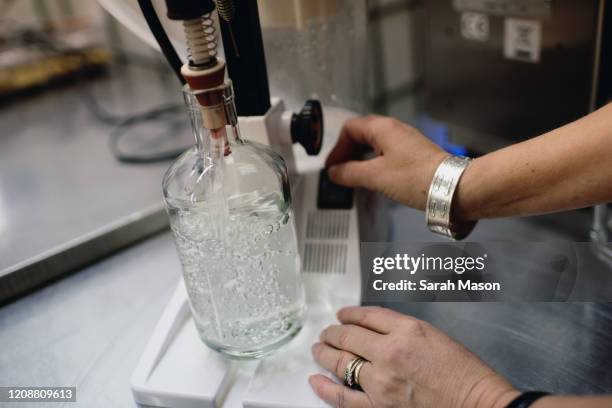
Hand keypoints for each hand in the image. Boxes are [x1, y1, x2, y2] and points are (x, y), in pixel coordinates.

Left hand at [309, 306, 518, 407]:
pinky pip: (342, 396)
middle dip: (333, 332)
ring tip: (318, 350)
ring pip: (341, 362)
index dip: (349, 313)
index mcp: (407, 329)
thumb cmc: (464, 373)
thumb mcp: (434, 336)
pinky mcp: (379, 406)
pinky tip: (315, 380)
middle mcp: (391, 352)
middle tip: (327, 333)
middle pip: (349, 336)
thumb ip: (401, 329)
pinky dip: (325, 388)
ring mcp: (382, 381)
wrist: (478, 404)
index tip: (343, 314)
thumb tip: (373, 329)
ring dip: (325, 353)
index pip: (366, 315)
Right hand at [326, 115, 446, 210]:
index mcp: (382, 128)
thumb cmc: (417, 178)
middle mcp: (395, 129)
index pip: (350, 128)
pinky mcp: (415, 153)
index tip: (333, 166)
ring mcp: (406, 141)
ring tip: (355, 176)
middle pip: (362, 133)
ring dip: (361, 158)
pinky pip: (387, 152)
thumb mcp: (375, 177)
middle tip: (341, 170)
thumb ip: (350, 173)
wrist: (453, 188)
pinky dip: (375, 162)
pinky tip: (375, 178)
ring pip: (375, 143)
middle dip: (348, 152)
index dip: (337, 147)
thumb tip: (335, 172)